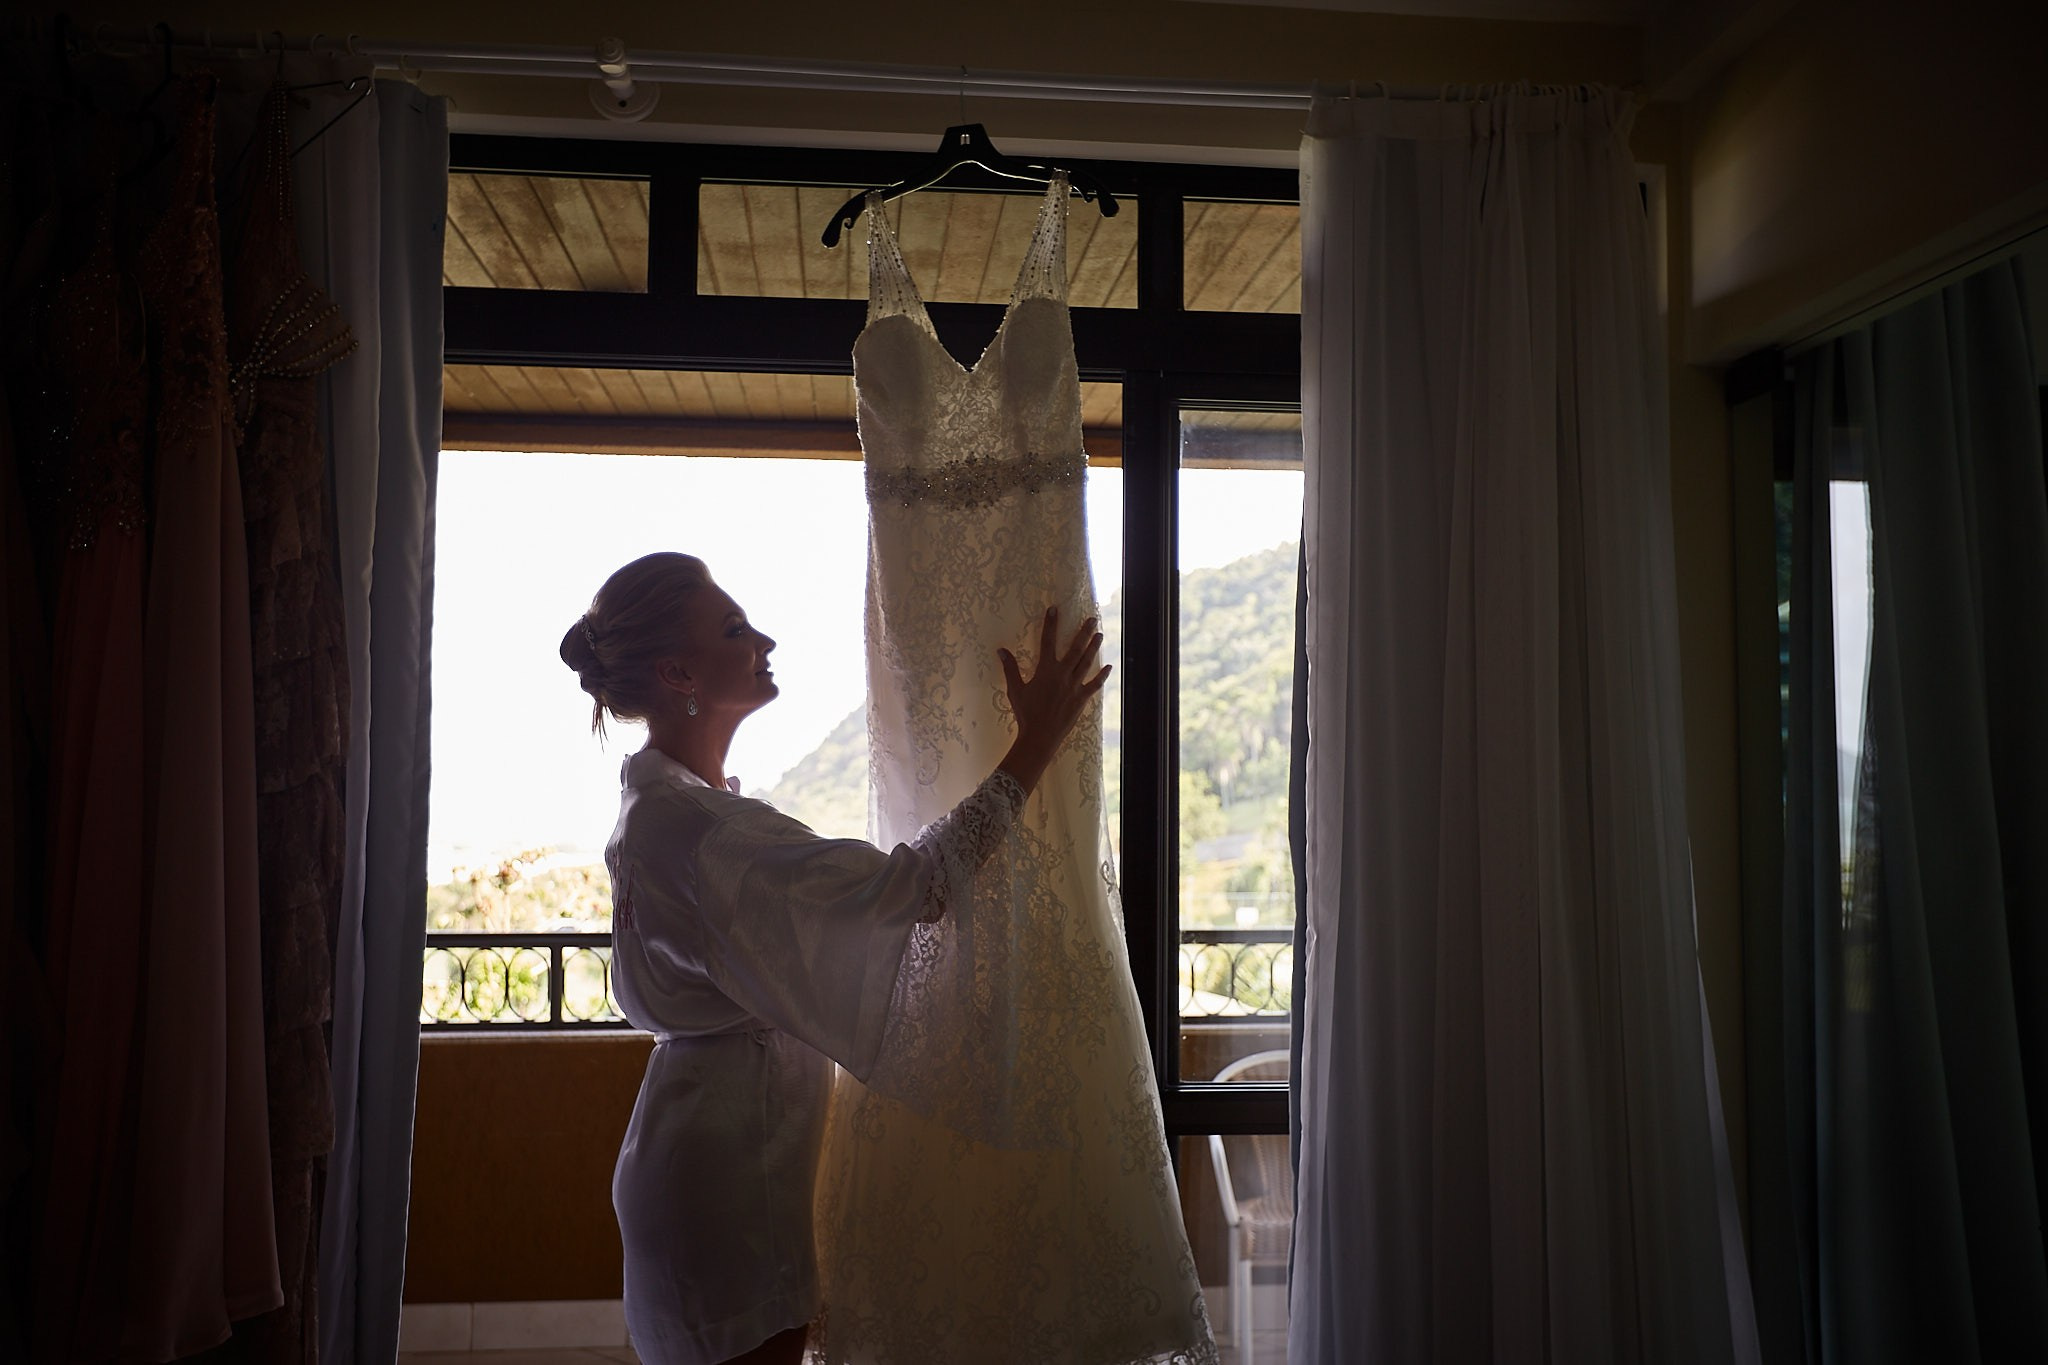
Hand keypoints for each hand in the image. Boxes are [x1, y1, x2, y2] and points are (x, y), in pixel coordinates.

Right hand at [996, 605, 1110, 794]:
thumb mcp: (1015, 690)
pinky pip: (1094, 685)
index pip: (1047, 641)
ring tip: (1100, 635)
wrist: (1040, 736)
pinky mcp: (1081, 699)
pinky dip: (1102, 676)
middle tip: (1092, 619)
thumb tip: (1001, 650)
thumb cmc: (1026, 713)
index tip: (1054, 609)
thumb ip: (1010, 668)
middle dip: (1083, 632)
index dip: (1050, 624)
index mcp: (1045, 670)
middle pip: (1075, 649)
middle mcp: (1062, 674)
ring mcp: (1074, 686)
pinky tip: (1109, 667)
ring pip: (1086, 663)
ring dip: (1093, 648)